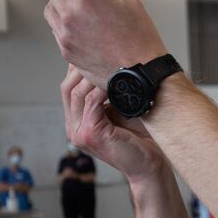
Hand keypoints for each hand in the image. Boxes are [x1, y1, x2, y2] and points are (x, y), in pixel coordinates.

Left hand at [44, 0, 166, 87]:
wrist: (140, 73)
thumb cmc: (140, 40)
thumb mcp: (130, 1)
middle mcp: (71, 14)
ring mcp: (65, 34)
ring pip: (50, 10)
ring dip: (62, 6)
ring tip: (83, 14)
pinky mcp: (65, 50)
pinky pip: (56, 30)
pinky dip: (65, 26)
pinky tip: (85, 30)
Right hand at [62, 64, 165, 183]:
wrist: (150, 165)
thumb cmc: (141, 138)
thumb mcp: (121, 110)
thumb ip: (110, 94)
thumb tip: (110, 64)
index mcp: (77, 122)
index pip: (68, 88)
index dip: (79, 69)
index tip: (96, 52)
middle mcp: (73, 128)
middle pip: (67, 88)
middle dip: (83, 68)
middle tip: (101, 52)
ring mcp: (79, 132)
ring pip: (77, 93)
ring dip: (94, 76)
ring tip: (110, 63)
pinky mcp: (91, 134)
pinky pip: (92, 103)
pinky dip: (103, 88)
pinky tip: (117, 80)